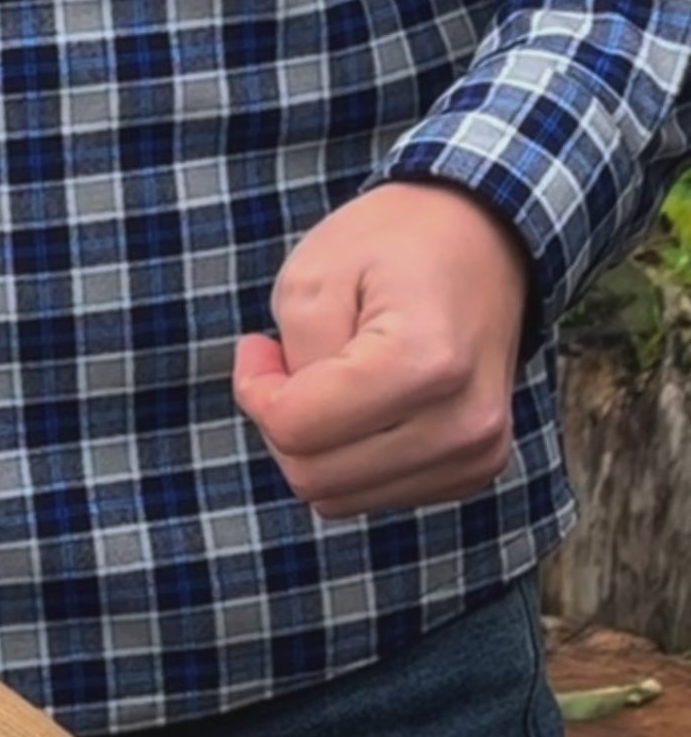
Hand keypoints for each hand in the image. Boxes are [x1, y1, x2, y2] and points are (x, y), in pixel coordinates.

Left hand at [232, 182, 530, 517]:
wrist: (482, 240)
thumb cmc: (394, 246)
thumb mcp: (314, 276)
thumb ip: (293, 359)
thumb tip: (287, 422)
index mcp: (427, 363)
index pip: (295, 429)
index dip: (255, 390)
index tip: (257, 345)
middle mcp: (465, 422)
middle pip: (313, 476)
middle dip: (281, 421)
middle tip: (287, 361)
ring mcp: (477, 453)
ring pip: (339, 496)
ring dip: (314, 444)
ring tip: (329, 378)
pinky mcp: (474, 470)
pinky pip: (373, 496)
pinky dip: (348, 457)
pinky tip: (363, 404)